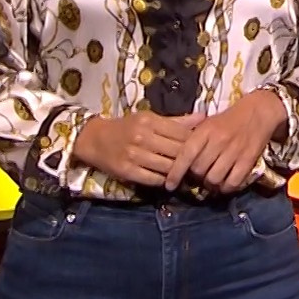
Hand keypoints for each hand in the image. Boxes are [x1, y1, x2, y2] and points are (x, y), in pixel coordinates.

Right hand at [72, 111, 202, 185]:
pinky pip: (153, 179)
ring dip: (178, 172)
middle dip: (189, 159)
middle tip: (198, 165)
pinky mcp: (127, 171)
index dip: (195, 143)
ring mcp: (134, 155)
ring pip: (167, 167)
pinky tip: (167, 179)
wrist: (95, 139)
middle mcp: (142, 137)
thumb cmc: (126, 127)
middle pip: (177, 151)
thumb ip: (176, 121)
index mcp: (150, 121)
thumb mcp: (149, 118)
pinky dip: (163, 181)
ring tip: (184, 174)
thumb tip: (203, 117)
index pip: (182, 134)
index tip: (202, 149)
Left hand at [163, 91, 288, 193]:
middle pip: (199, 170)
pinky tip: (225, 183)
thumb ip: (192, 139)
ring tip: (212, 178)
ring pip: (214, 179)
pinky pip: (233, 183)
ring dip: (210, 183)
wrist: (259, 111)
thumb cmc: (228, 119)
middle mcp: (219, 141)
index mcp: (206, 130)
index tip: (169, 185)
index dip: (175, 172)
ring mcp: (235, 151)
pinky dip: (226, 187)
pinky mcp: (249, 160)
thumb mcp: (207, 123)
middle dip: (196, 176)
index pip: (186, 155)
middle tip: (199, 174)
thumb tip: (176, 161)